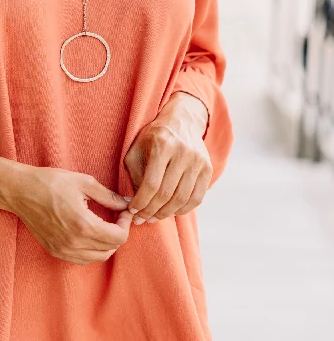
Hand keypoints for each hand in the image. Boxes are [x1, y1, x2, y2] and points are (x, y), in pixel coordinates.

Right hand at [8, 166, 133, 265]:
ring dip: (107, 244)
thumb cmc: (50, 182)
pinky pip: (83, 259)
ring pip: (98, 257)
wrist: (20, 191)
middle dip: (119, 232)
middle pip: (111, 248)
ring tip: (105, 225)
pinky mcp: (55, 251)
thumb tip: (127, 204)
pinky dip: (93, 250)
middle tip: (117, 216)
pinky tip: (91, 234)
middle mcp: (74, 242)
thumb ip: (108, 196)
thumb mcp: (83, 182)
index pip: (119, 237)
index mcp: (83, 224)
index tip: (124, 211)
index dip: (126, 224)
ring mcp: (63, 249)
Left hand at [123, 91, 212, 222]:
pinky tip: (171, 211)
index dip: (141, 202)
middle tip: (142, 219)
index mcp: (163, 145)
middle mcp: (183, 152)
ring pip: (182, 199)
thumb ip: (135, 174)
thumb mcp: (137, 148)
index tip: (132, 211)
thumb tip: (136, 203)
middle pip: (167, 193)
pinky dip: (183, 209)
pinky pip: (197, 198)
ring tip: (154, 217)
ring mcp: (198, 161)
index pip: (151, 183)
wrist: (182, 121)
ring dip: (166, 213)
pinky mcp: (208, 168)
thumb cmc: (154, 137)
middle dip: (151, 211)